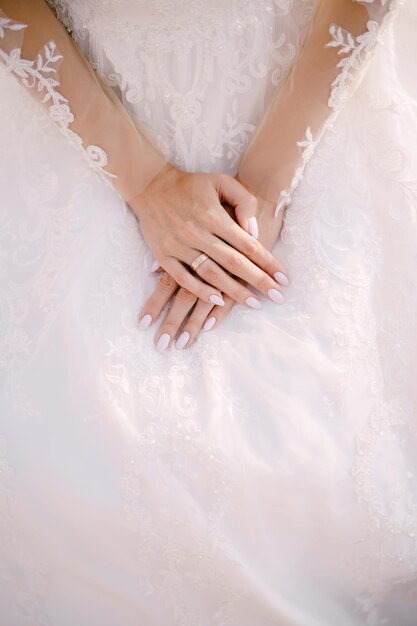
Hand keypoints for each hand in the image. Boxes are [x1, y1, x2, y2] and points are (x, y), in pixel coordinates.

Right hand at [130, 164, 286, 308]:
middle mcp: (197, 232)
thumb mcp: (221, 181)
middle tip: (277, 297)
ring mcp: (179, 245)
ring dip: (234, 291)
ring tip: (254, 303)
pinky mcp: (163, 255)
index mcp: (213, 215)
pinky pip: (183, 278)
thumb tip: (254, 232)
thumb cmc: (191, 184)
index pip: (248, 245)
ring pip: (211, 274)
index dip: (268, 263)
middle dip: (259, 282)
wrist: (149, 184)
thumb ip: (243, 201)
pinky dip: (200, 290)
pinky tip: (218, 301)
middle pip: (234, 263)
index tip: (284, 279)